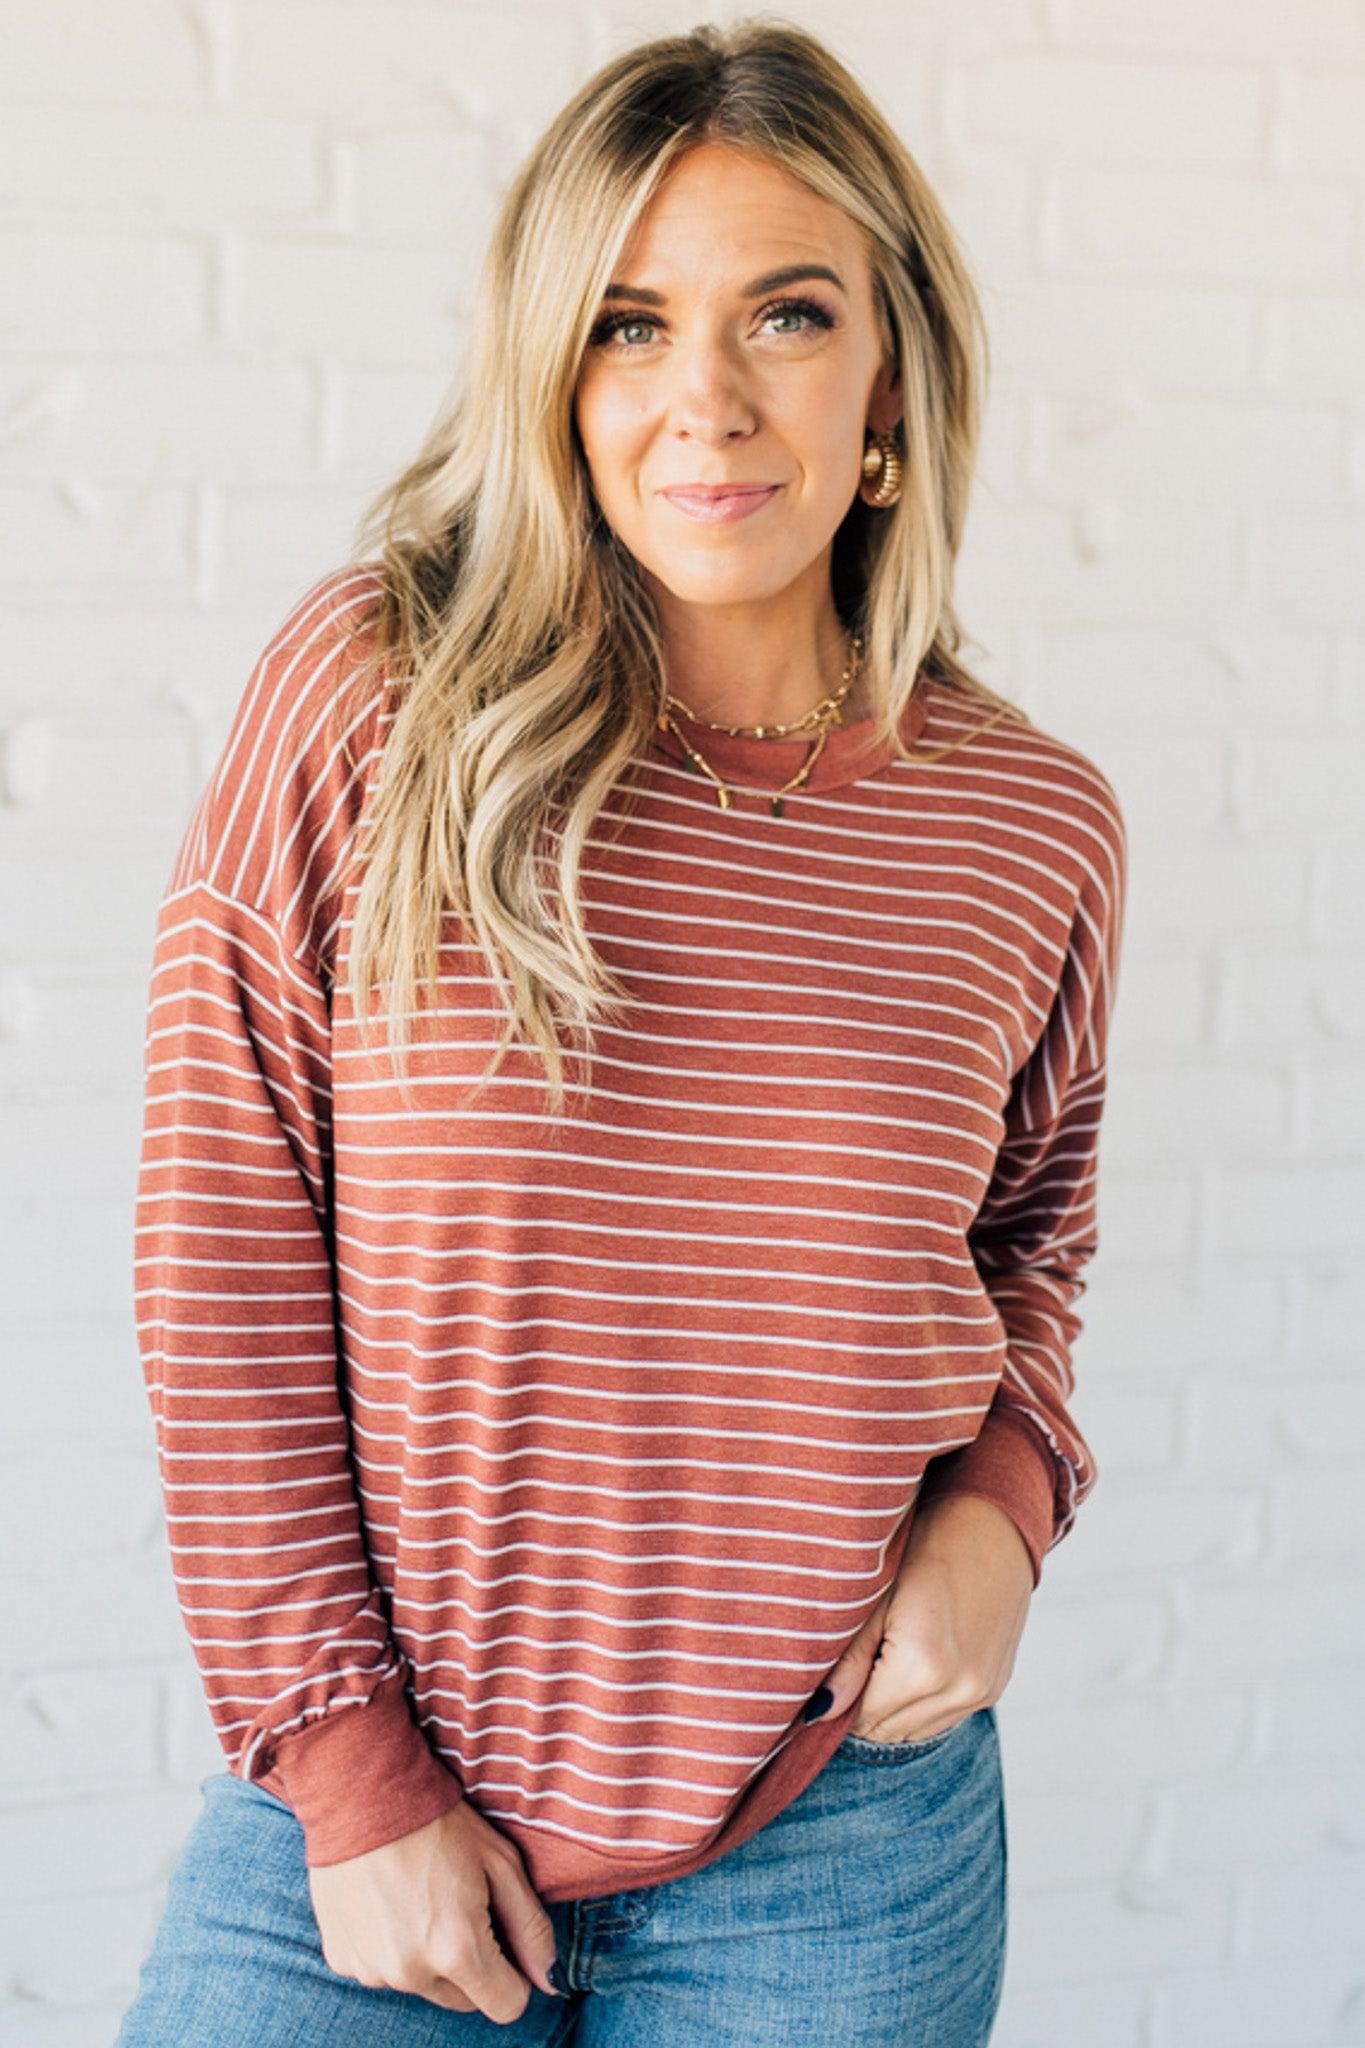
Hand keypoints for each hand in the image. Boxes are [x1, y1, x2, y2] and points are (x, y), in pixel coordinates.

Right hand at [308, 1798, 563, 2021]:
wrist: (362, 1792)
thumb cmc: (439, 1821)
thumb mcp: (500, 1861)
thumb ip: (530, 1926)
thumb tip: (548, 1979)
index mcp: (458, 1950)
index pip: (506, 2005)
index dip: (514, 1975)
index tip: (505, 1940)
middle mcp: (412, 1972)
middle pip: (464, 1999)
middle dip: (471, 1964)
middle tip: (460, 1905)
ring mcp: (372, 1970)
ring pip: (421, 1984)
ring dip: (427, 1957)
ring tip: (420, 1896)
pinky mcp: (342, 1960)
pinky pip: (382, 1969)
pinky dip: (390, 1946)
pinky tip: (388, 1899)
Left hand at [820, 1495, 1034, 1741]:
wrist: (993, 1523)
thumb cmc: (927, 1546)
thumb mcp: (878, 1596)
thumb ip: (849, 1661)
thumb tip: (818, 1712)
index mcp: (923, 1667)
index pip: (861, 1718)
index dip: (838, 1702)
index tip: (828, 1677)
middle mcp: (958, 1689)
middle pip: (888, 1731)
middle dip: (863, 1707)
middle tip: (853, 1664)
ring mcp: (981, 1692)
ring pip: (916, 1731)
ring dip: (893, 1708)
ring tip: (885, 1657)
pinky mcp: (994, 1687)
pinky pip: (944, 1717)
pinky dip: (922, 1703)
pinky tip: (914, 1661)